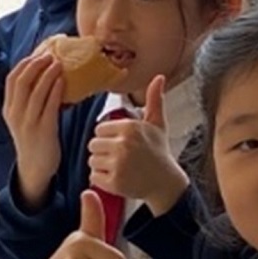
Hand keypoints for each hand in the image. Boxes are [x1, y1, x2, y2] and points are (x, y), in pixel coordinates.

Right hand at [3, 51, 64, 206]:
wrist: (34, 168)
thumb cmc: (33, 140)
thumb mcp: (23, 118)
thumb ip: (29, 99)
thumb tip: (44, 75)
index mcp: (8, 110)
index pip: (11, 80)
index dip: (24, 64)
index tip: (37, 54)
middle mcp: (15, 115)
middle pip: (21, 81)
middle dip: (35, 64)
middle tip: (50, 54)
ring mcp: (28, 123)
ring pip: (35, 91)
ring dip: (48, 74)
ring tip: (59, 63)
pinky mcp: (43, 130)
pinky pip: (49, 105)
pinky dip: (56, 90)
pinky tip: (63, 81)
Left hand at [87, 76, 186, 214]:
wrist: (165, 181)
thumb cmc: (159, 151)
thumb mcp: (157, 124)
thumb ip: (154, 100)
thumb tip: (159, 77)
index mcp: (130, 127)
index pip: (99, 129)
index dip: (107, 137)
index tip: (120, 143)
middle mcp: (123, 144)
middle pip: (93, 145)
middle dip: (102, 151)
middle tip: (119, 157)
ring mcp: (118, 164)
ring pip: (92, 160)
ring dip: (101, 165)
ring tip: (119, 167)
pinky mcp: (114, 182)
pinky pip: (93, 177)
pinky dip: (102, 179)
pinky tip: (117, 177)